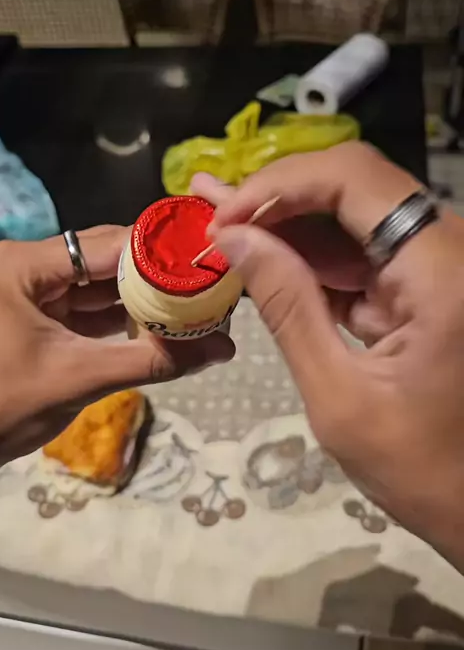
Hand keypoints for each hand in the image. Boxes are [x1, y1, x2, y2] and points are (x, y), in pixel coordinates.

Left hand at [0, 226, 233, 475]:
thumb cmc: (3, 405)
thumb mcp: (80, 378)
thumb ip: (154, 360)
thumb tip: (224, 348)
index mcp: (25, 265)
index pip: (108, 244)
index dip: (161, 252)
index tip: (208, 260)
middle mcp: (27, 268)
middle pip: (106, 261)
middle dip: (156, 277)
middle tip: (209, 283)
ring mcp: (30, 294)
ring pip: (99, 287)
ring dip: (142, 299)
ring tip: (196, 303)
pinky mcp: (35, 319)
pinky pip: (86, 311)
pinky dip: (120, 320)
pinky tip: (162, 325)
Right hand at [193, 144, 463, 570]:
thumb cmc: (418, 469)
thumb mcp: (338, 396)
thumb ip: (287, 307)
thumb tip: (232, 238)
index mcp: (441, 273)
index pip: (356, 180)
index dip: (281, 185)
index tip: (224, 218)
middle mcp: (449, 250)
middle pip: (355, 185)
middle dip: (278, 196)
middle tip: (209, 210)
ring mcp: (441, 263)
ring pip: (355, 213)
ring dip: (288, 221)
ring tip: (219, 222)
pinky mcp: (427, 282)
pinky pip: (364, 249)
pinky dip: (312, 255)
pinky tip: (261, 253)